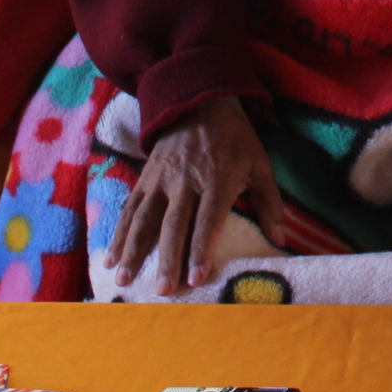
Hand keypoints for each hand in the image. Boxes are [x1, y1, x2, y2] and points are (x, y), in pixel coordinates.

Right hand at [110, 95, 286, 294]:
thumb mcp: (260, 165)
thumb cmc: (235, 139)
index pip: (208, 220)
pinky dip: (118, 233)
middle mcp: (186, 180)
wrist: (201, 101)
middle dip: (167, 259)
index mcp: (218, 179)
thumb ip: (270, 203)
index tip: (196, 278)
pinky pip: (130, 208)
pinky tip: (111, 257)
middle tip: (163, 291)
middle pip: (174, 224)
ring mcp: (161, 178)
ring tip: (124, 279)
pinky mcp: (145, 176)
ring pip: (144, 218)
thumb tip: (281, 239)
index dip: (201, 249)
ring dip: (133, 250)